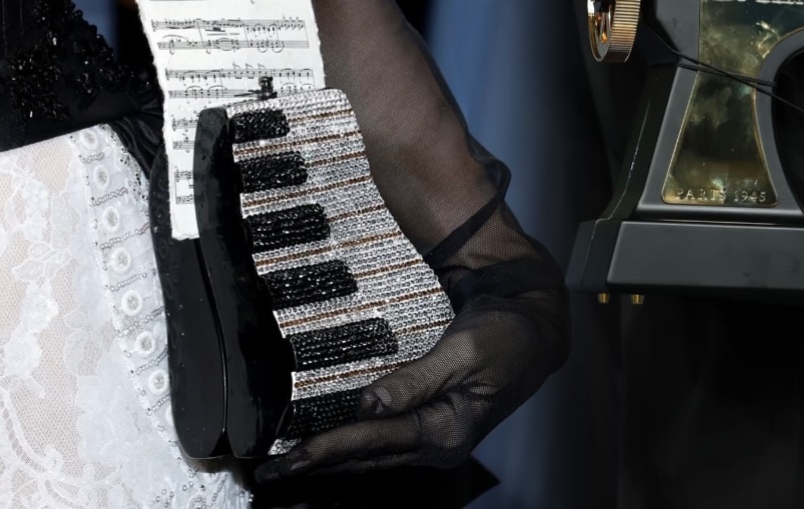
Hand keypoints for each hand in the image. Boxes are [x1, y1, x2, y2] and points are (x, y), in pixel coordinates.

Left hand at [252, 288, 566, 486]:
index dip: (326, 451)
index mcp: (447, 432)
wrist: (534, 326)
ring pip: (372, 459)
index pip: (373, 443)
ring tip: (289, 475)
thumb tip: (368, 405)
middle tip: (269, 476)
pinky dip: (353, 453)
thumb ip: (415, 380)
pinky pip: (384, 447)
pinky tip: (330, 456)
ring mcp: (435, 439)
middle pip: (366, 460)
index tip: (289, 460)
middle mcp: (438, 445)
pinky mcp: (432, 426)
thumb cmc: (503, 334)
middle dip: (316, 470)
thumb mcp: (463, 351)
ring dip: (329, 467)